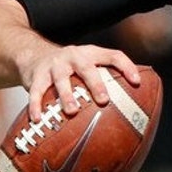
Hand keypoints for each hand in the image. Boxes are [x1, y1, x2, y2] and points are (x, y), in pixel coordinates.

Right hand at [22, 44, 140, 121]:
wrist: (34, 55)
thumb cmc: (71, 67)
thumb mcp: (88, 64)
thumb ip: (104, 78)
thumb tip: (131, 104)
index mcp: (91, 53)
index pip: (114, 55)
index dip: (127, 67)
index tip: (137, 82)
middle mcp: (74, 55)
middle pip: (87, 67)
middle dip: (96, 84)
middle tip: (104, 100)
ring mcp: (55, 64)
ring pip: (61, 79)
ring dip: (67, 95)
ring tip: (72, 111)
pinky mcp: (37, 75)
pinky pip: (36, 91)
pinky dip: (36, 105)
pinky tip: (37, 118)